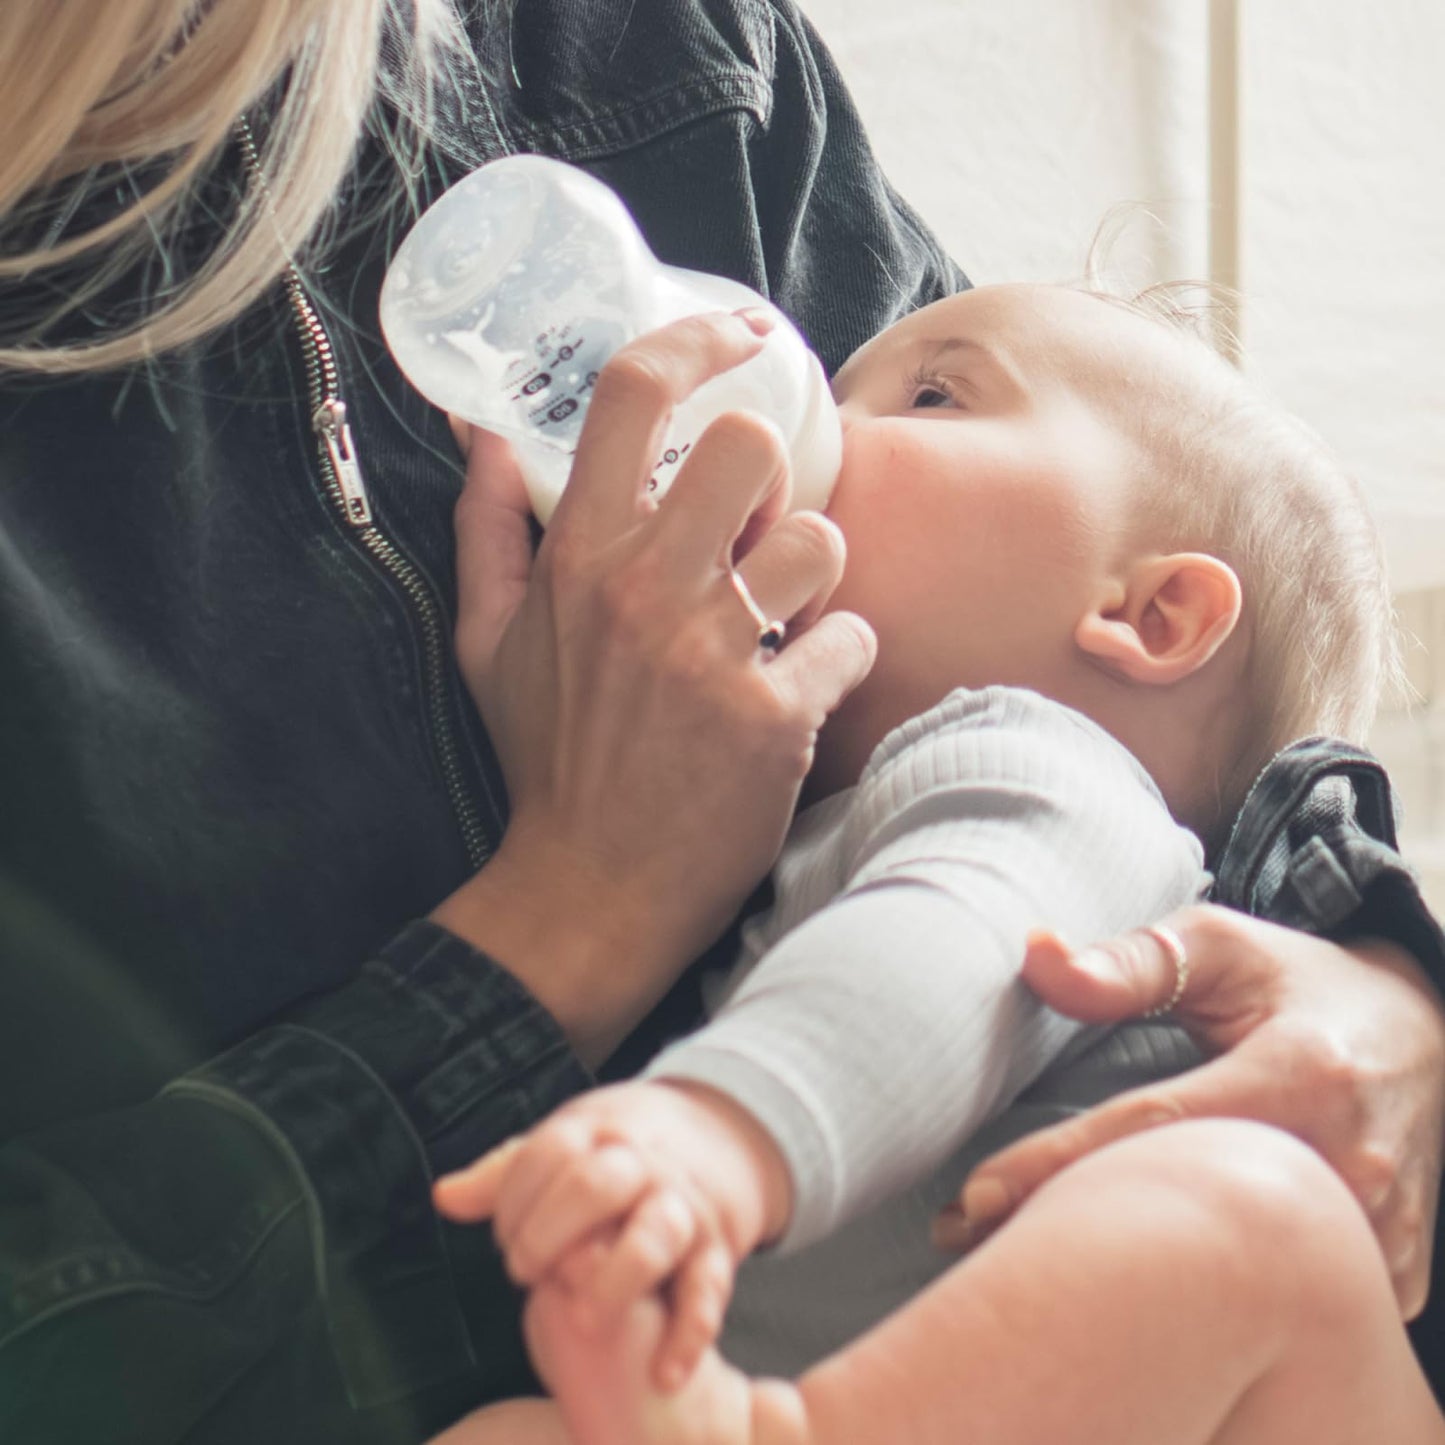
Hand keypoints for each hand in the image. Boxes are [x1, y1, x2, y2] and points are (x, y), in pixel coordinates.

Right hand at [432, 311, 875, 1063]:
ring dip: (814, 572)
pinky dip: (841, 660)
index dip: (695, 339)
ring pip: (821, 539)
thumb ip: (487, 528)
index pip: (633, 394)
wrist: (589, 887)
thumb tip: (482, 433)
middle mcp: (646, 586)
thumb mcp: (488, 643)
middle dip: (768, 475)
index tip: (739, 333)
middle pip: (750, 445)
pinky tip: (805, 689)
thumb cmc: (546, 758)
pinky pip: (854, 639)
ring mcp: (713, 651)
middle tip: (756, 526)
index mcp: (577, 555)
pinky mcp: (775, 717)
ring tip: (785, 617)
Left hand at [434, 1080, 790, 1387]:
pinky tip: (663, 1373)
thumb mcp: (562, 1148)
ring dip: (616, 1278)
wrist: (712, 1137)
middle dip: (551, 1231)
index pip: (548, 1154)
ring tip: (585, 1321)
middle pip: (597, 1185)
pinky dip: (690, 1334)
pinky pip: (708, 1292)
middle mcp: (642, 1166)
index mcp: (596, 1135)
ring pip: (655, 1235)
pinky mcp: (715, 1251)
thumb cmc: (612, 1156)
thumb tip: (443, 1196)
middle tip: (525, 1270)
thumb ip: (503, 1176)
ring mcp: (681, 1207)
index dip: (514, 1198)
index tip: (501, 1235)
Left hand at [935, 904, 1444, 1317]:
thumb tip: (1035, 954)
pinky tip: (1149, 1292)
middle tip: (973, 1244)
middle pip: (1192, 1226)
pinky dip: (1220, 1303)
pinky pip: (1292, 1310)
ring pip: (1242, 1283)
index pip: (1151, 1132)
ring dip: (1145, 1280)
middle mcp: (1350, 1164)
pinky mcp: (1394, 1276)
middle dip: (1077, 1240)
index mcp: (1299, 1077)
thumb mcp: (1219, 946)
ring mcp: (1382, 1232)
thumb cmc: (1298, 982)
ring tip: (1044, 1268)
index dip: (1054, 1169)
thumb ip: (1128, 960)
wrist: (1422, 1030)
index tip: (971, 1202)